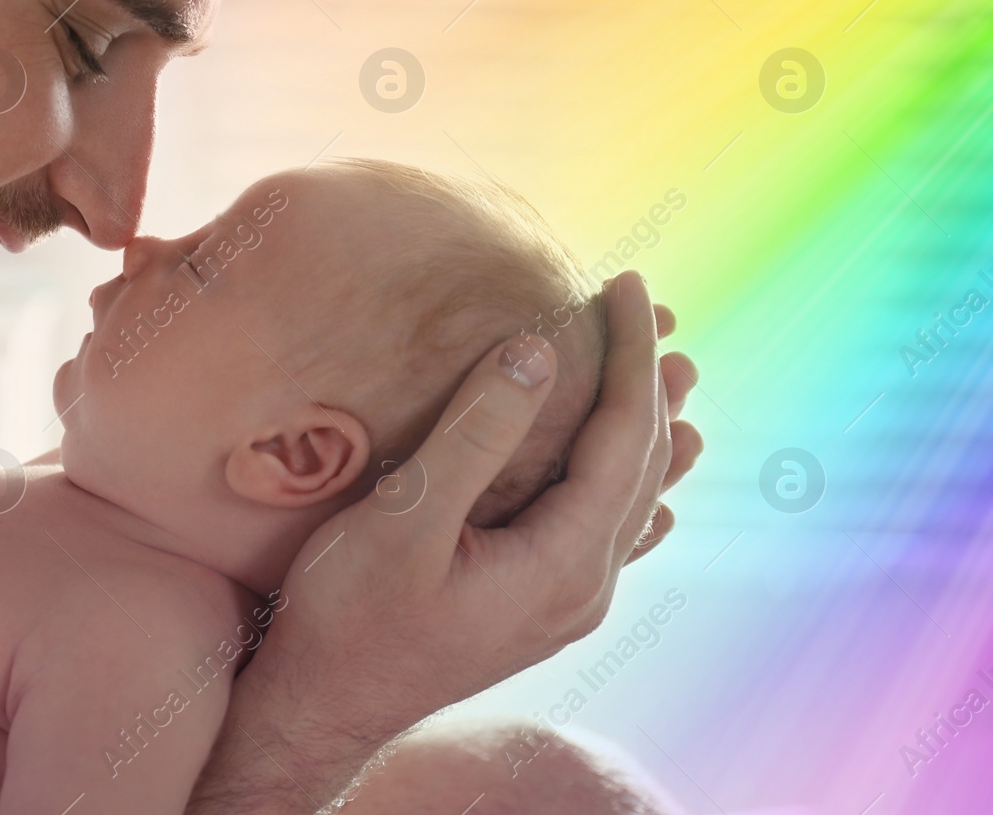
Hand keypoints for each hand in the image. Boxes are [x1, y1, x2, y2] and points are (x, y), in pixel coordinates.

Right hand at [188, 272, 692, 812]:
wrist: (321, 711)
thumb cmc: (349, 618)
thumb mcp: (406, 517)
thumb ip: (477, 434)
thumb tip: (540, 351)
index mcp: (563, 563)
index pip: (625, 437)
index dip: (631, 354)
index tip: (629, 284)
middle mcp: (582, 588)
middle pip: (639, 466)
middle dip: (647, 383)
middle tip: (651, 309)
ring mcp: (563, 605)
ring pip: (628, 501)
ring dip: (648, 434)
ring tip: (675, 385)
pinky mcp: (535, 610)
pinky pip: (607, 537)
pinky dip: (631, 493)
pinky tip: (654, 502)